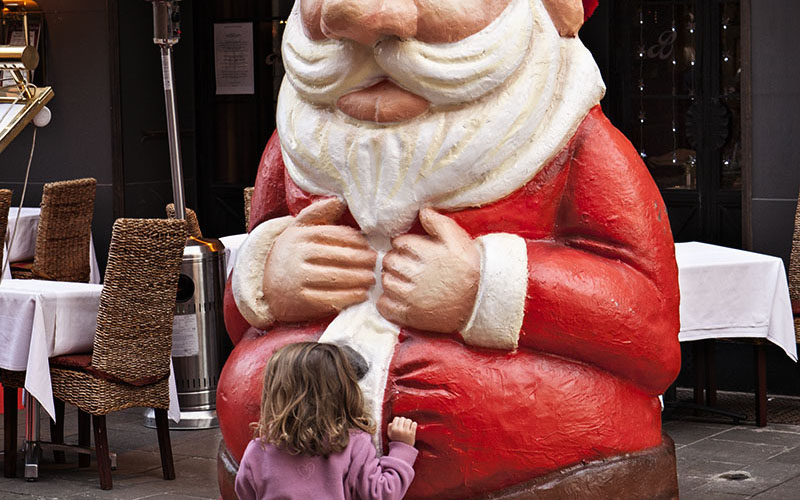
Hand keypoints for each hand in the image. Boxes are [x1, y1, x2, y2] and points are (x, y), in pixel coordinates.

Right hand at [263, 198, 376, 321]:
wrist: (267, 286)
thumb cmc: (292, 253)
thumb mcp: (299, 229)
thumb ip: (318, 213)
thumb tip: (340, 201)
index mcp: (301, 235)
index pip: (336, 235)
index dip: (357, 241)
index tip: (369, 246)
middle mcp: (298, 255)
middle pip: (339, 256)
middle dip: (362, 260)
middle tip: (375, 263)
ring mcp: (298, 278)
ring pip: (337, 277)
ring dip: (359, 278)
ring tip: (371, 278)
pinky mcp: (300, 300)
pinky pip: (330, 298)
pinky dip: (350, 296)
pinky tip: (361, 294)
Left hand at [378, 208, 479, 332]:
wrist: (481, 299)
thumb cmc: (469, 266)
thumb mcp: (458, 239)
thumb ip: (438, 222)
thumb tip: (422, 211)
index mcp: (427, 253)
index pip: (399, 242)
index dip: (403, 244)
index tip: (410, 250)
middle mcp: (417, 274)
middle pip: (390, 261)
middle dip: (395, 260)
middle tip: (405, 264)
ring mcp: (413, 297)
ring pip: (386, 281)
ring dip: (391, 278)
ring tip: (403, 279)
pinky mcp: (411, 315)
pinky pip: (385, 306)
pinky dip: (386, 301)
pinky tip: (397, 297)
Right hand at [387, 416, 417, 445]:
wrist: (402, 450)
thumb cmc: (396, 441)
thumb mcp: (390, 435)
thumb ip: (389, 427)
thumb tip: (392, 422)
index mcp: (393, 429)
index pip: (396, 418)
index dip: (398, 420)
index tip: (400, 423)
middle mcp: (399, 430)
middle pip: (403, 418)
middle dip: (404, 420)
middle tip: (405, 424)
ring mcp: (406, 432)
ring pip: (408, 420)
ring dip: (409, 422)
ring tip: (409, 425)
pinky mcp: (412, 434)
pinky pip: (414, 424)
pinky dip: (414, 424)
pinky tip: (413, 426)